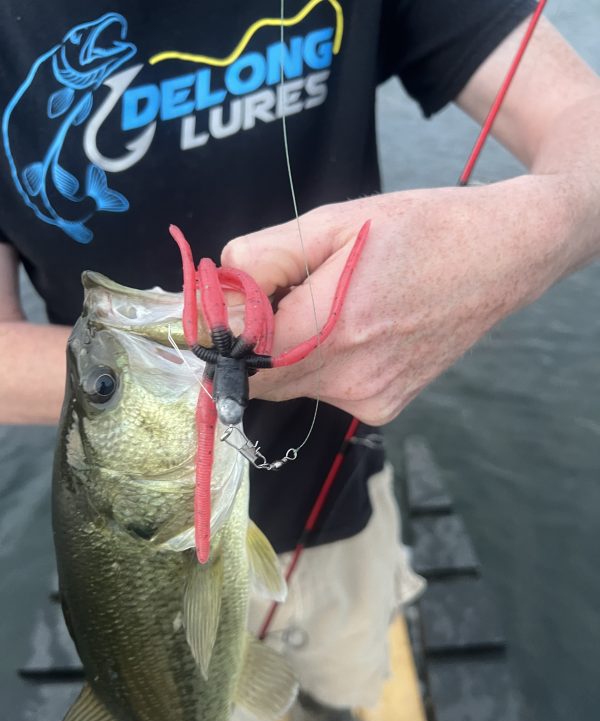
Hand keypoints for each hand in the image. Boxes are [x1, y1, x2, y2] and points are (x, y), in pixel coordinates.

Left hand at [221, 183, 570, 424]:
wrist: (500, 259)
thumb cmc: (419, 229)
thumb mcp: (332, 221)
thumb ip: (262, 259)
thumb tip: (218, 290)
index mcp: (332, 328)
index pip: (235, 355)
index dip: (221, 329)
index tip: (228, 300)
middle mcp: (349, 378)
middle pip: (258, 377)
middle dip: (254, 340)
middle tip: (285, 292)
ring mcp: (369, 400)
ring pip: (291, 384)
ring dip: (290, 351)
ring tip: (336, 304)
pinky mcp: (383, 409)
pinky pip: (326, 390)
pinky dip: (324, 363)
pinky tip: (362, 328)